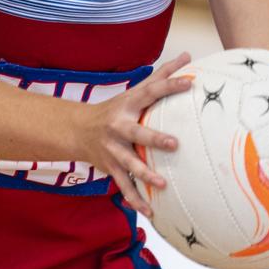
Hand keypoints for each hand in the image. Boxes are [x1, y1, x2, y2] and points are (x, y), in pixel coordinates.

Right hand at [79, 52, 192, 217]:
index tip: (190, 83)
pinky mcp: (110, 168)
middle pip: (136, 133)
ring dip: (144, 175)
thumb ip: (163, 75)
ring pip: (128, 164)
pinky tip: (150, 212)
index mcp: (128, 105)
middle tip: (175, 144)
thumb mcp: (136, 91)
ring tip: (162, 185)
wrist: (78, 130)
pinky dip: (135, 200)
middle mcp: (118, 126)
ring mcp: (113, 149)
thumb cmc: (117, 108)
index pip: (151, 92)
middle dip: (154, 139)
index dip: (170, 86)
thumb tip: (188, 56)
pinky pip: (123, 186)